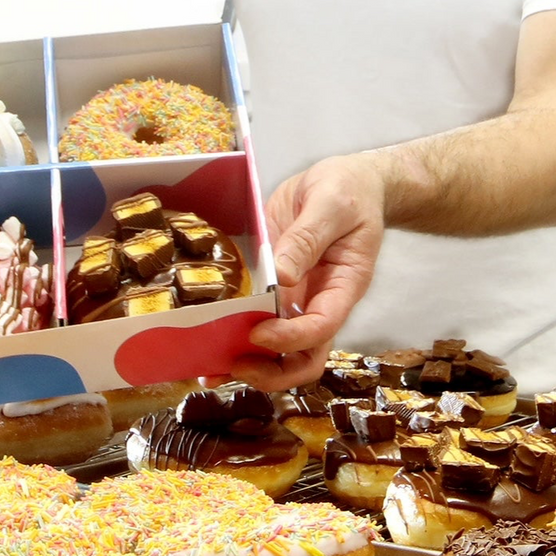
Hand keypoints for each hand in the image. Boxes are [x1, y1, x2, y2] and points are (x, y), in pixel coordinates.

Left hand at [230, 154, 385, 390]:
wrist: (347, 183)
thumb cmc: (350, 192)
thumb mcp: (331, 204)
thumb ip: (308, 238)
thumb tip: (281, 275)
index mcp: (343, 285)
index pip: (322, 327)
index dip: (290, 338)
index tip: (258, 333)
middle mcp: (320, 302)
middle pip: (304, 358)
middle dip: (272, 372)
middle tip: (235, 366)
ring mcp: (297, 299)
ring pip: (279, 352)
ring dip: (248, 365)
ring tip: (210, 369)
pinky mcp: (275, 288)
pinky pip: (257, 320)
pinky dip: (233, 339)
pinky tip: (206, 347)